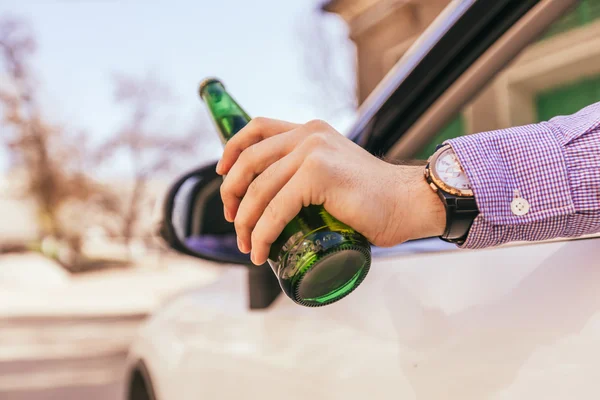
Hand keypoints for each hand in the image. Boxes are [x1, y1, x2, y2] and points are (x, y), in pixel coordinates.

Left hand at [216, 117, 445, 264]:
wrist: (409, 203)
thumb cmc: (374, 199)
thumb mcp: (335, 172)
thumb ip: (310, 173)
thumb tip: (278, 200)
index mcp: (310, 131)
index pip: (256, 128)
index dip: (231, 150)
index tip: (222, 175)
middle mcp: (308, 135)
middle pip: (249, 160)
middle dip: (231, 194)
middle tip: (234, 222)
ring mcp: (313, 152)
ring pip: (259, 190)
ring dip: (245, 224)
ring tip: (247, 246)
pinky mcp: (319, 175)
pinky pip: (275, 209)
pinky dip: (262, 235)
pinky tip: (260, 252)